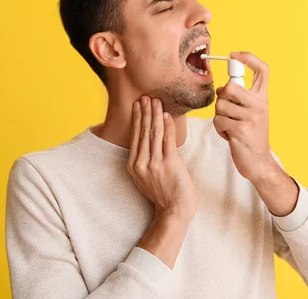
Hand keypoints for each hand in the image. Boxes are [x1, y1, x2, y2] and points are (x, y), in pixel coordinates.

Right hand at [127, 96, 196, 222]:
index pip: (135, 136)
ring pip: (154, 133)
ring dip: (155, 114)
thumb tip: (147, 142)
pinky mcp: (168, 163)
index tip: (138, 105)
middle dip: (145, 112)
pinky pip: (167, 140)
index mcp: (133, 166)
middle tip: (145, 96)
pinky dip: (167, 126)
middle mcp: (141, 163)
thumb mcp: (145, 178)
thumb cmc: (163, 195)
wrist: (174, 211)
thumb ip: (144, 161)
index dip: (137, 119)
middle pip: (143, 131)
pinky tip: (166, 115)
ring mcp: (154, 163)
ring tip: (155, 101)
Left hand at [213, 52, 276, 183]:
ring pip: (220, 106)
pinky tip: (230, 135)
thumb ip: (240, 98)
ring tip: (231, 126)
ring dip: (220, 117)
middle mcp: (259, 106)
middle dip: (222, 98)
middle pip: (230, 87)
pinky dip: (219, 129)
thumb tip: (221, 88)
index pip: (262, 70)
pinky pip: (218, 121)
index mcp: (262, 98)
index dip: (248, 57)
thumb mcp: (251, 113)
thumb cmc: (251, 135)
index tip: (234, 55)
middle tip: (228, 110)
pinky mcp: (240, 131)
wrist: (259, 162)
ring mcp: (251, 118)